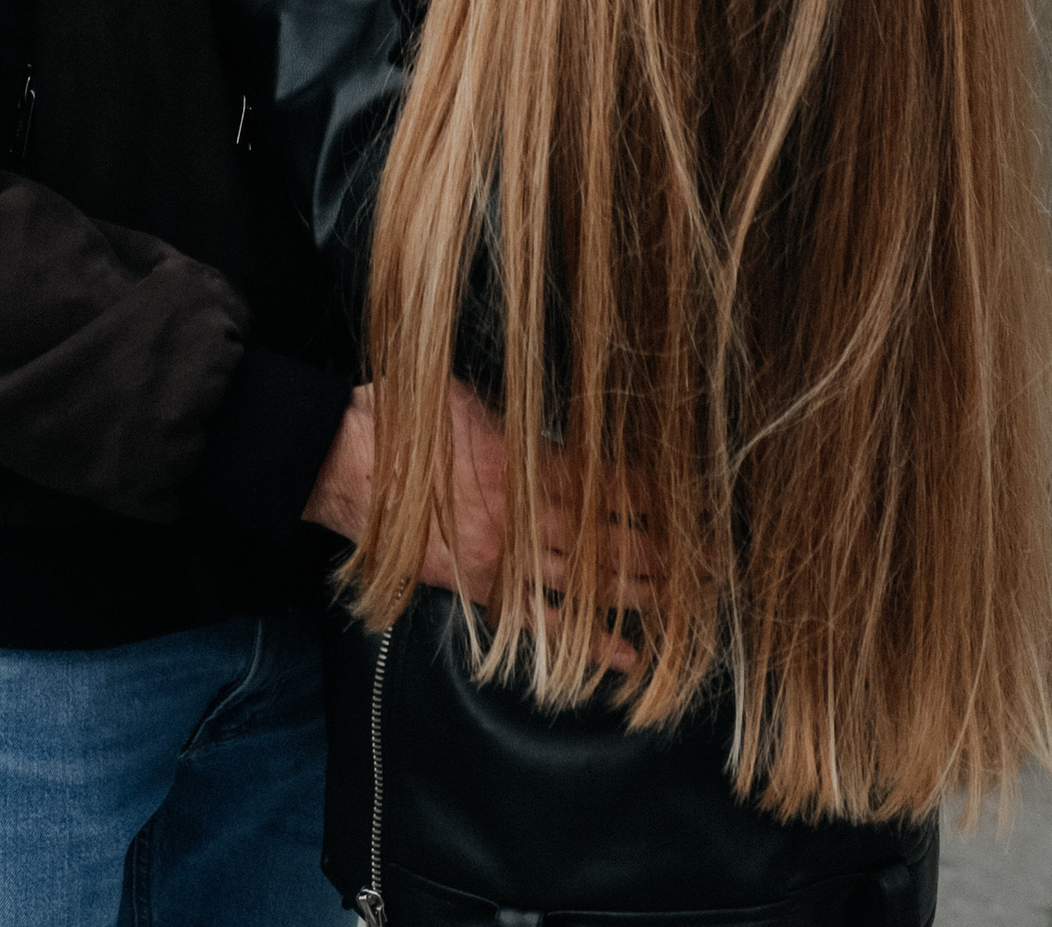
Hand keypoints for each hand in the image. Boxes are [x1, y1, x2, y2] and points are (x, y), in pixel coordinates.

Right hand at [304, 384, 656, 655]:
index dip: (644, 494)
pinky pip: (541, 620)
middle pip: (604, 538)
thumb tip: (557, 436)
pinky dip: (585, 640)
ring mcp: (500, 559)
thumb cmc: (401, 418)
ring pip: (583, 582)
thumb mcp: (470, 398)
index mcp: (519, 462)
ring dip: (637, 593)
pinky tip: (625, 654)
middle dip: (658, 549)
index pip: (601, 483)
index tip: (683, 500)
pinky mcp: (478, 590)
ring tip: (685, 605)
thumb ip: (518, 423)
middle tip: (709, 562)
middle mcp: (518, 517)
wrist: (342, 460)